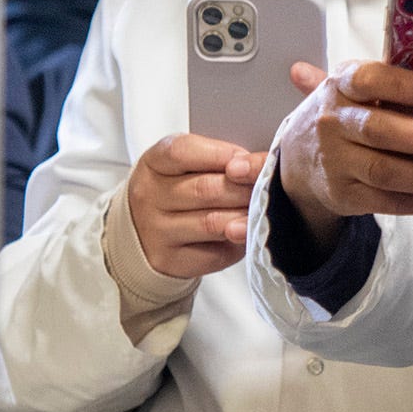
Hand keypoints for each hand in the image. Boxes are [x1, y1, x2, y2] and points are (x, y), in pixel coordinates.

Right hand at [125, 133, 265, 279]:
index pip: (183, 152)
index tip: (246, 161)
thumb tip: (257, 165)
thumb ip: (217, 161)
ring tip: (260, 211)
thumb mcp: (186, 165)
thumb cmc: (177, 191)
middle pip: (204, 189)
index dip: (221, 155)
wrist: (145, 232)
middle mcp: (149, 196)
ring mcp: (156, 231)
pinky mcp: (171, 259)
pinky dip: (235, 244)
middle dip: (243, 188)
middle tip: (266, 187)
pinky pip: (213, 253)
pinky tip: (244, 234)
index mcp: (153, 163)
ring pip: (212, 223)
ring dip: (243, 217)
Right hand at [273, 60, 412, 252]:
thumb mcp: (357, 87)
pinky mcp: (342, 195)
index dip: (403, 86)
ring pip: (384, 170)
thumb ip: (395, 79)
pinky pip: (384, 202)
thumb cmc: (348, 114)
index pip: (368, 79)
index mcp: (340, 85)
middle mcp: (332, 122)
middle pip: (379, 130)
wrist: (300, 157)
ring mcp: (334, 161)